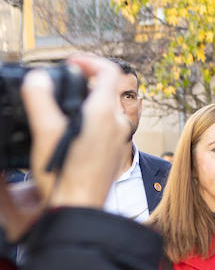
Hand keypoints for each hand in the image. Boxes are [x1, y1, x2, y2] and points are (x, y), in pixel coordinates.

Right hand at [0, 55, 128, 240]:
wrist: (80, 208)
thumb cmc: (64, 174)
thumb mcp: (45, 130)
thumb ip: (40, 98)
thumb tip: (39, 78)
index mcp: (104, 113)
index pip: (110, 71)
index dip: (89, 61)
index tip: (70, 64)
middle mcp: (118, 125)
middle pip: (106, 91)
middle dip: (82, 84)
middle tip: (58, 89)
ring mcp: (119, 141)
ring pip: (105, 110)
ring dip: (84, 104)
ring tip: (59, 112)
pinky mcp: (114, 155)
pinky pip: (105, 129)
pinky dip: (89, 122)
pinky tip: (69, 133)